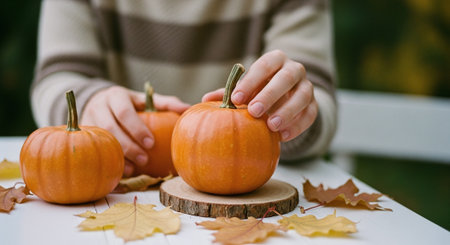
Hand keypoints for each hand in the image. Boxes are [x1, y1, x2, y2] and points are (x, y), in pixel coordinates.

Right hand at [81, 86, 189, 176]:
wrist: (98, 103)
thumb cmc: (131, 104)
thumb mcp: (145, 100)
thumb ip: (165, 103)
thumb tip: (187, 107)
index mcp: (115, 96)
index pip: (124, 112)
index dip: (137, 128)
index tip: (151, 143)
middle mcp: (97, 107)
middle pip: (110, 128)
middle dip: (128, 146)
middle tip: (145, 159)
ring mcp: (86, 122)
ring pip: (99, 142)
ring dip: (117, 157)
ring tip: (134, 170)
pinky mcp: (82, 137)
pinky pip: (93, 152)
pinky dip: (107, 164)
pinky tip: (120, 174)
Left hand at [202, 50, 317, 141]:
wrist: (287, 96)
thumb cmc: (259, 89)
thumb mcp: (246, 88)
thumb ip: (230, 92)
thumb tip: (204, 99)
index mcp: (275, 60)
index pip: (264, 65)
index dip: (251, 81)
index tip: (236, 98)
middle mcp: (294, 70)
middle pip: (286, 78)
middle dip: (270, 94)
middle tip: (254, 111)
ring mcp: (307, 87)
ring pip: (303, 96)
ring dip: (287, 111)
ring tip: (271, 126)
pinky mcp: (314, 106)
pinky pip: (310, 115)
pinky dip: (297, 126)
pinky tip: (282, 136)